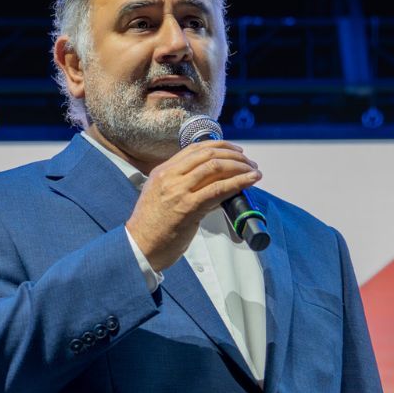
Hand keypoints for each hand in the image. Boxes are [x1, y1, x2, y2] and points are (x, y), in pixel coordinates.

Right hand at [126, 140, 261, 270]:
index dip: (220, 146)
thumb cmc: (152, 227)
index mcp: (162, 171)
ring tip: (253, 171)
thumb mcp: (161, 196)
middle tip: (248, 161)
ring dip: (240, 167)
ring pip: (215, 167)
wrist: (140, 247)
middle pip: (208, 154)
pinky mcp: (188, 207)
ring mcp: (178, 191)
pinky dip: (238, 182)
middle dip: (234, 155)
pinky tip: (250, 180)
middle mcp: (170, 176)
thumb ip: (181, 186)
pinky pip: (218, 189)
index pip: (195, 149)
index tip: (235, 150)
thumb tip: (212, 183)